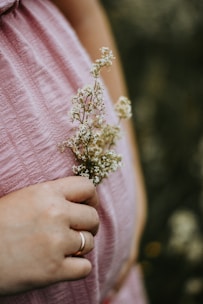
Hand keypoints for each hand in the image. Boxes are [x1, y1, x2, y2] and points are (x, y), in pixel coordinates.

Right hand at [0, 176, 98, 294]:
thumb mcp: (25, 199)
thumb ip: (53, 197)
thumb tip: (80, 203)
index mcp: (47, 193)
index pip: (87, 187)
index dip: (92, 198)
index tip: (88, 207)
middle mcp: (56, 214)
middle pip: (93, 217)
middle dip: (88, 226)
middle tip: (76, 232)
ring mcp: (56, 242)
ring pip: (90, 243)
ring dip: (80, 248)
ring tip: (62, 249)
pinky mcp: (54, 270)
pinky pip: (85, 267)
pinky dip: (77, 268)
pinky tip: (63, 265)